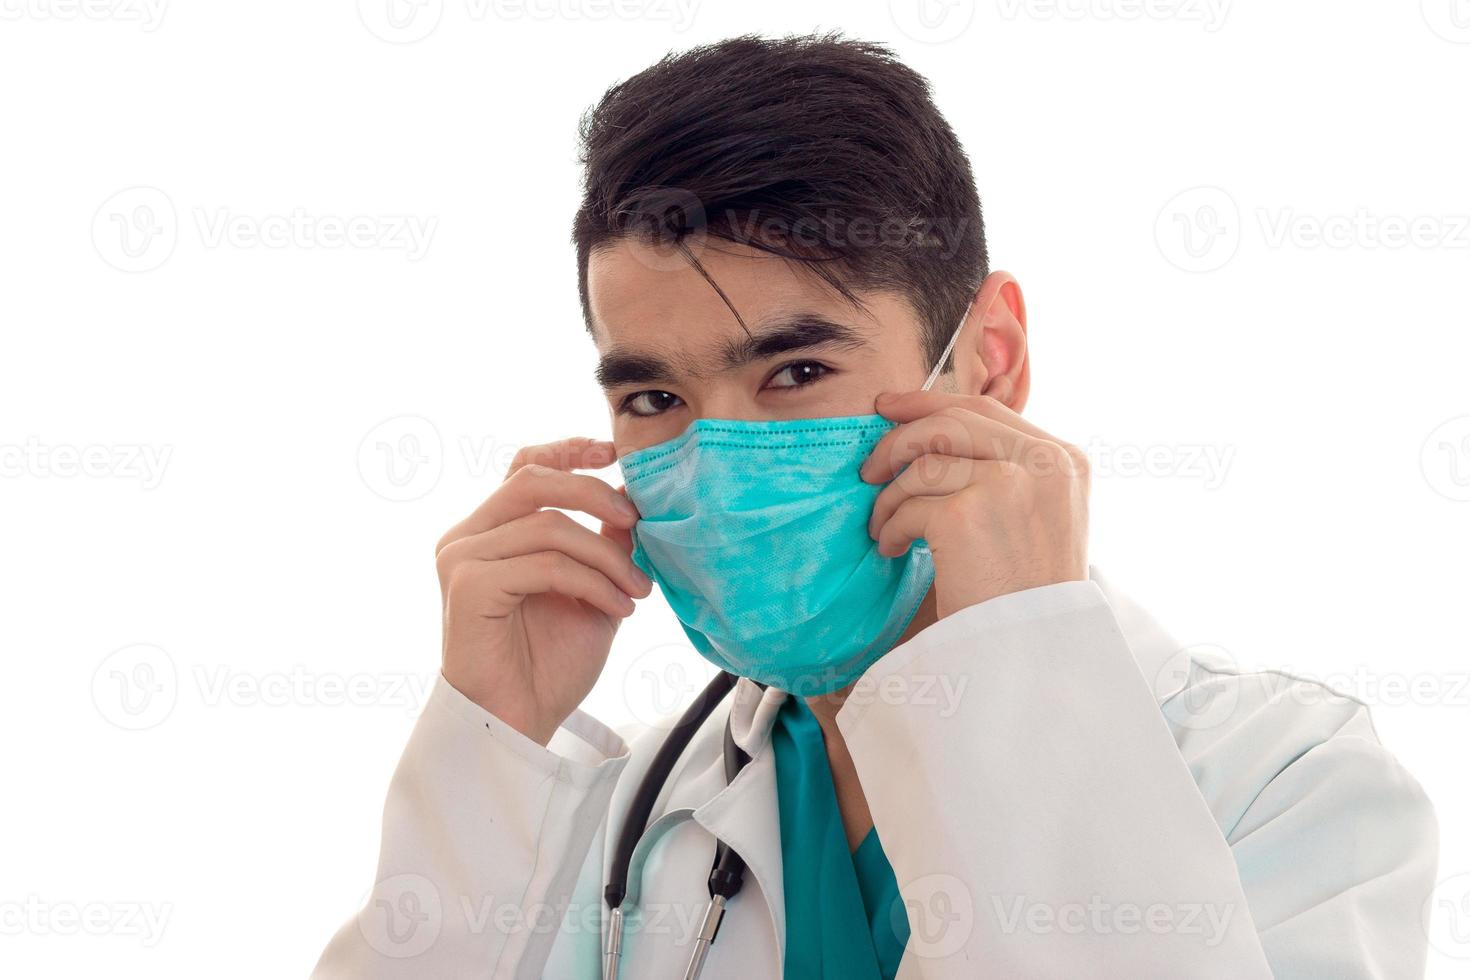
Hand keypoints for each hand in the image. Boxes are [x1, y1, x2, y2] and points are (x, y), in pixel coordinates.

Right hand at [435, 437, 651, 744]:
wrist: (522, 723)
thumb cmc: (549, 664)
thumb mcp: (592, 588)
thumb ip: (604, 542)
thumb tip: (631, 496)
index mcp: (491, 531)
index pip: (524, 467)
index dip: (569, 450)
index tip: (614, 453)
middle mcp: (467, 537)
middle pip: (533, 481)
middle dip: (595, 494)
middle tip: (638, 521)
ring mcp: (462, 559)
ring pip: (548, 526)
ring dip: (606, 556)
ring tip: (637, 589)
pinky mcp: (468, 586)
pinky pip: (545, 565)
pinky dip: (592, 582)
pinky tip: (618, 608)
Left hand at [861, 392, 1088, 618]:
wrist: (1035, 655)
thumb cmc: (1027, 594)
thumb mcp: (1039, 517)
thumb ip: (1007, 469)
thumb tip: (932, 431)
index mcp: (1064, 459)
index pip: (985, 409)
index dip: (929, 404)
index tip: (890, 408)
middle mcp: (1042, 463)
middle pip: (949, 422)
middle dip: (897, 440)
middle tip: (868, 468)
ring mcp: (1008, 484)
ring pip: (922, 465)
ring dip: (890, 498)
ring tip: (884, 528)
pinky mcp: (968, 514)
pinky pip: (909, 506)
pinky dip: (891, 528)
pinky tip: (893, 550)